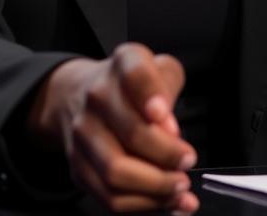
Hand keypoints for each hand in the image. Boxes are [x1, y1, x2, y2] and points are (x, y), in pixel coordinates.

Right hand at [29, 45, 198, 210]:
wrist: (79, 93)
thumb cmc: (130, 85)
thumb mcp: (158, 68)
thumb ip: (168, 88)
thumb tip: (169, 130)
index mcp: (123, 64)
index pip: (135, 75)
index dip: (151, 95)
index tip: (164, 114)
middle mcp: (97, 96)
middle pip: (131, 132)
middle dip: (167, 154)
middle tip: (187, 160)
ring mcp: (83, 133)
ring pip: (117, 172)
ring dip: (156, 186)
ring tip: (179, 186)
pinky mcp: (78, 167)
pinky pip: (109, 197)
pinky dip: (143, 205)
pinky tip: (165, 201)